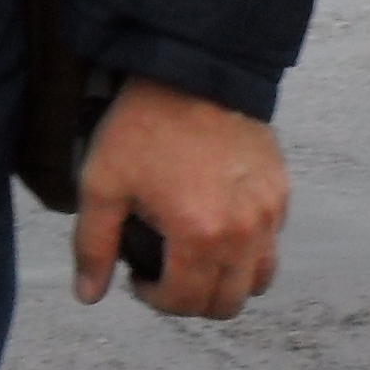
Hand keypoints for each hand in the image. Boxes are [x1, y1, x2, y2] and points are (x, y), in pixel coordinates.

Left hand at [72, 73, 288, 318]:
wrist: (191, 67)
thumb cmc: (145, 122)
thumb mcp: (102, 181)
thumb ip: (93, 244)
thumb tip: (88, 293)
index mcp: (200, 235)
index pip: (185, 302)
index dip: (155, 298)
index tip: (136, 277)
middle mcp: (244, 233)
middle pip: (228, 302)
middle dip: (191, 299)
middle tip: (164, 272)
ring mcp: (269, 214)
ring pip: (258, 279)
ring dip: (227, 281)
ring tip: (193, 255)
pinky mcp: (281, 192)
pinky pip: (271, 242)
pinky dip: (248, 249)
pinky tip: (217, 222)